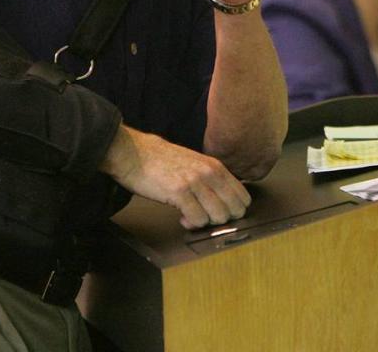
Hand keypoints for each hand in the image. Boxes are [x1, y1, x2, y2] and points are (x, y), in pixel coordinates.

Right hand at [100, 125, 250, 229]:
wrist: (134, 154)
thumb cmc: (161, 161)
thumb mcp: (194, 163)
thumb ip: (211, 180)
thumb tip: (225, 204)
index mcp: (215, 166)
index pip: (243, 198)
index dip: (233, 211)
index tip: (218, 212)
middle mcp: (209, 173)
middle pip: (235, 210)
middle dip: (221, 220)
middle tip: (205, 217)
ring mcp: (195, 182)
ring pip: (219, 217)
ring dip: (205, 222)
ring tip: (191, 216)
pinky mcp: (179, 192)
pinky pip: (198, 219)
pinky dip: (190, 224)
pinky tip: (181, 217)